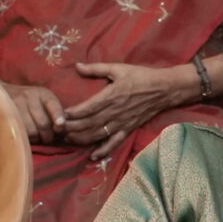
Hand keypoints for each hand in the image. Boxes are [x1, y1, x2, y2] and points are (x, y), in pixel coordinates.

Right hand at [3, 82, 69, 142]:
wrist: (3, 93)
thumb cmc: (30, 101)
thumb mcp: (44, 101)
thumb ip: (55, 112)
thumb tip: (61, 130)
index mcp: (43, 94)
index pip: (53, 106)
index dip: (58, 118)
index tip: (60, 127)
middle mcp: (30, 97)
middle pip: (43, 123)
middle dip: (48, 136)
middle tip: (48, 138)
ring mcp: (17, 105)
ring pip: (32, 131)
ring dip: (37, 138)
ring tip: (37, 137)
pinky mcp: (7, 115)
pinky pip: (20, 133)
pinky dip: (26, 139)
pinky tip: (28, 136)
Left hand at [65, 61, 185, 155]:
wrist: (164, 89)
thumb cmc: (140, 76)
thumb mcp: (118, 68)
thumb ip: (96, 69)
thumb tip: (77, 66)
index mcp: (112, 95)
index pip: (89, 107)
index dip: (74, 113)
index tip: (61, 115)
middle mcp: (116, 111)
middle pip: (90, 123)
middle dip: (73, 128)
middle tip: (58, 129)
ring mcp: (122, 123)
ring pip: (99, 134)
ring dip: (82, 138)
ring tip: (68, 139)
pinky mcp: (128, 129)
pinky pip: (114, 143)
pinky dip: (104, 150)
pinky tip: (93, 155)